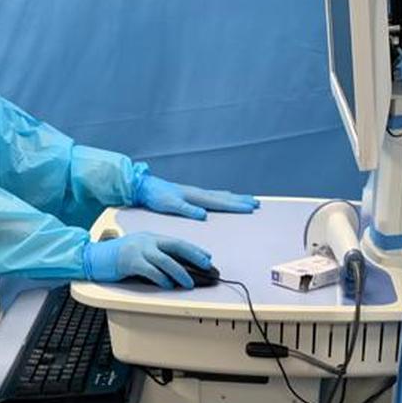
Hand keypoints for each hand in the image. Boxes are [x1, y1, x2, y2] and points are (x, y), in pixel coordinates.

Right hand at [82, 232, 211, 288]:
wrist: (94, 257)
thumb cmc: (116, 257)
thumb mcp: (138, 250)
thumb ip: (155, 256)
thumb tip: (176, 270)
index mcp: (150, 237)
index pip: (177, 241)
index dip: (194, 249)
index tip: (207, 257)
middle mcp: (147, 241)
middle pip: (176, 247)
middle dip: (194, 256)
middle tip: (207, 266)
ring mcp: (138, 250)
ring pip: (166, 261)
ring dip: (180, 273)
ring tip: (189, 283)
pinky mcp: (130, 261)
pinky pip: (151, 271)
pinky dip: (162, 278)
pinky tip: (168, 285)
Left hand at [134, 174, 258, 219]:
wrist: (144, 187)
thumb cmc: (156, 196)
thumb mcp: (170, 205)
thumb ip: (187, 210)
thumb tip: (204, 215)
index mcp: (195, 197)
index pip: (219, 202)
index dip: (235, 206)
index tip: (250, 208)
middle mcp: (198, 193)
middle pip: (224, 197)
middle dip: (240, 201)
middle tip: (257, 203)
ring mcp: (195, 193)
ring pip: (220, 195)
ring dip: (234, 198)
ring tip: (248, 199)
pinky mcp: (190, 194)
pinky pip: (212, 195)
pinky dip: (223, 196)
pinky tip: (224, 196)